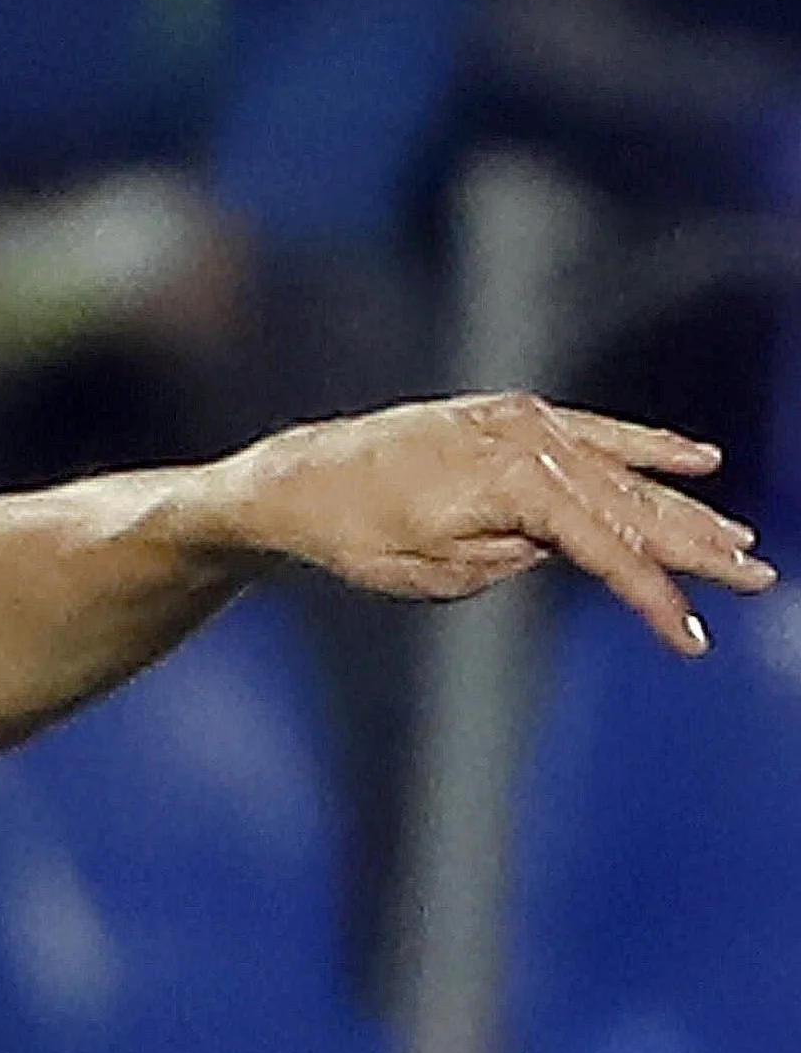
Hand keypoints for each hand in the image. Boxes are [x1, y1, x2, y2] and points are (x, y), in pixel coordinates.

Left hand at [192, 393, 771, 655]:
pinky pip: (591, 431)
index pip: (602, 549)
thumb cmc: (355, 537)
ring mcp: (517, 421)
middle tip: (754, 578)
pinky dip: (644, 445)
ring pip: (619, 471)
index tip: (691, 638)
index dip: (652, 597)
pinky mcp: (508, 414)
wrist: (299, 482)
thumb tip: (572, 545)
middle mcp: (520, 441)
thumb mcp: (436, 573)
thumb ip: (514, 555)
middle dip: (693, 547)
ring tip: (737, 539)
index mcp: (506, 486)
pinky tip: (696, 460)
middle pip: (626, 505)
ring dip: (682, 505)